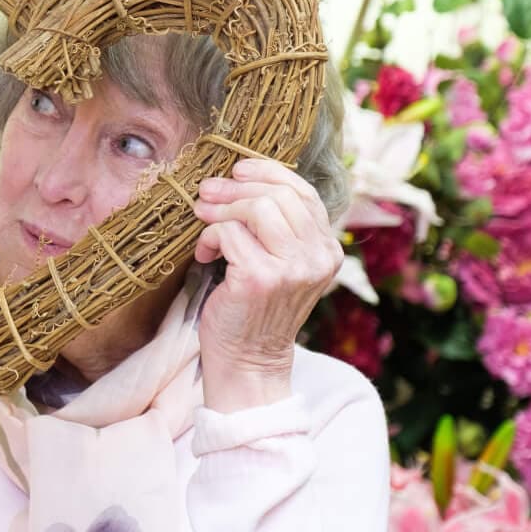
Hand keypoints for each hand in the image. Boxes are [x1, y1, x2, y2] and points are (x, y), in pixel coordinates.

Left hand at [191, 157, 342, 412]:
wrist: (248, 361)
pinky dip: (209, 238)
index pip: (304, 192)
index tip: (237, 170)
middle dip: (235, 188)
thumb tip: (240, 175)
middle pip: (278, 194)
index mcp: (327, 250)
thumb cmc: (255, 309)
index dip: (268, 172)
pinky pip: (229, 233)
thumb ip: (277, 227)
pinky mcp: (261, 278)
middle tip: (206, 194)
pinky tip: (204, 256)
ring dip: (221, 210)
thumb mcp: (278, 263)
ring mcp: (292, 268)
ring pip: (256, 207)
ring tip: (203, 222)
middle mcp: (318, 257)